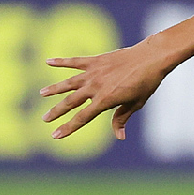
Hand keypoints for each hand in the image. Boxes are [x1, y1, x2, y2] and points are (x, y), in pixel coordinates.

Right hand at [39, 40, 173, 139]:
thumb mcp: (136, 103)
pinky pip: (74, 61)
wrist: (151, 58)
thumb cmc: (146, 82)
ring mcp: (93, 73)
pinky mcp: (95, 61)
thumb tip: (119, 136)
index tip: (55, 135)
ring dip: (54, 89)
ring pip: (68, 83)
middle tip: (44, 119)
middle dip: (57, 111)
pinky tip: (48, 61)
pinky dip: (61, 62)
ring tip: (41, 94)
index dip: (68, 128)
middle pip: (71, 102)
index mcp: (105, 100)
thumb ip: (122, 117)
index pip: (82, 118)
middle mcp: (95, 87)